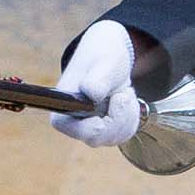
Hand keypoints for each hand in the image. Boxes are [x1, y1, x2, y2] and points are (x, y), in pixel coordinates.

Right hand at [50, 19, 140, 145]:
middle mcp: (73, 126)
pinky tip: (122, 99)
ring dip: (128, 112)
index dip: (110, 118)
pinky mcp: (103, 131)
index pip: (91, 133)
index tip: (115, 96)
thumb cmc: (102, 56)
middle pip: (106, 138)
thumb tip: (91, 93)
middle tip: (121, 92)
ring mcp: (89, 130)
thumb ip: (97, 79)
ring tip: (120, 92)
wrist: (109, 56)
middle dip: (122, 114)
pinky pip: (125, 133)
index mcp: (63, 114)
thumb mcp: (104, 63)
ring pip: (118, 136)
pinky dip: (131, 115)